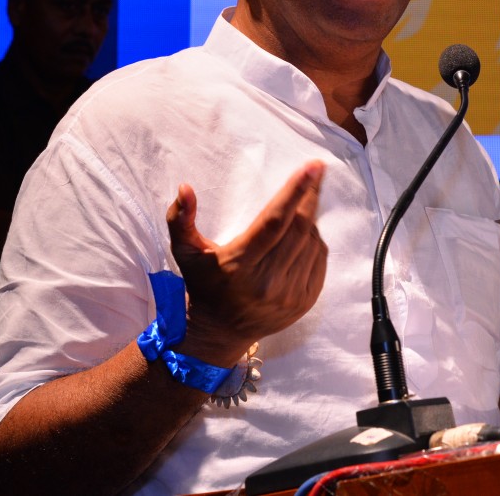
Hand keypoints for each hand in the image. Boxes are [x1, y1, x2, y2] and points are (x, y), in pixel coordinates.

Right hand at [165, 160, 327, 363]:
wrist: (220, 332)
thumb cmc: (203, 283)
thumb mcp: (185, 252)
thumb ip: (180, 219)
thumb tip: (185, 188)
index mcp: (240, 265)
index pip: (274, 222)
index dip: (294, 193)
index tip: (312, 168)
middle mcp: (267, 282)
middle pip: (299, 229)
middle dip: (309, 197)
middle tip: (314, 173)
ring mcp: (289, 295)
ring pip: (312, 243)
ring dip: (311, 219)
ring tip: (303, 206)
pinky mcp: (304, 302)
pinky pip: (319, 261)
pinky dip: (315, 242)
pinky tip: (305, 234)